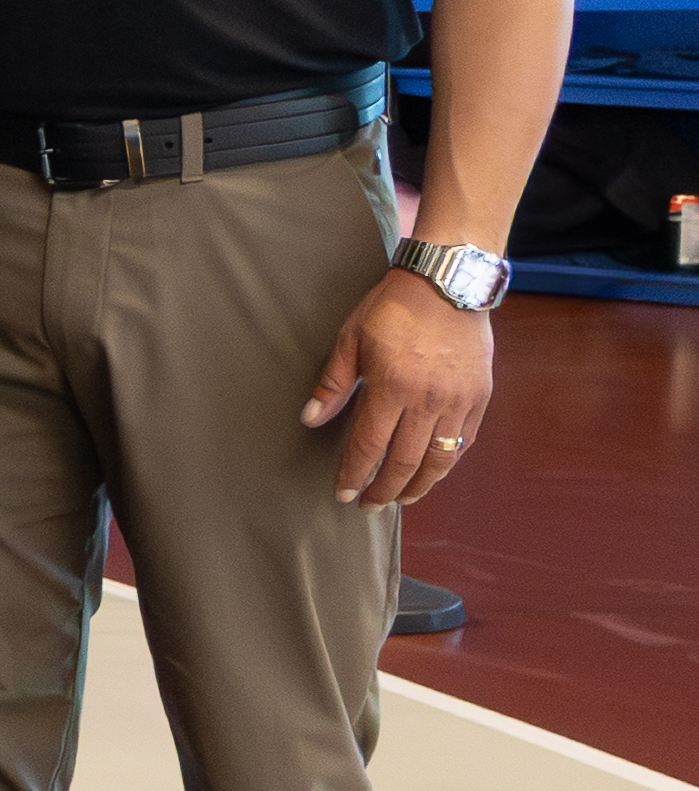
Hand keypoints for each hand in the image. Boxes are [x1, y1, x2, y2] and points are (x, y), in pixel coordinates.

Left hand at [303, 267, 492, 509]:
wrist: (447, 284)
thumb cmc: (393, 308)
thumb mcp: (351, 339)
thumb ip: (333, 383)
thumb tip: (311, 419)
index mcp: (391, 387)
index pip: (368, 446)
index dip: (355, 474)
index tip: (344, 494)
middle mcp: (428, 400)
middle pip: (405, 461)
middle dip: (385, 489)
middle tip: (370, 506)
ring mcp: (458, 400)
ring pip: (440, 458)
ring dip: (420, 485)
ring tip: (403, 498)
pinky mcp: (480, 395)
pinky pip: (464, 440)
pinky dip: (448, 461)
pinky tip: (434, 471)